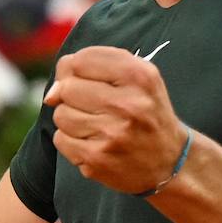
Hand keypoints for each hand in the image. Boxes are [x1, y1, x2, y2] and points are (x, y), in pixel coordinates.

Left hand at [45, 46, 188, 195]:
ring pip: (61, 115)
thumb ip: (92, 67)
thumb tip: (51, 93)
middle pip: (67, 88)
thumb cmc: (146, 112)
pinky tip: (93, 142)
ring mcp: (112, 135)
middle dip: (73, 96)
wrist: (170, 162)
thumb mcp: (137, 76)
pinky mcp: (98, 160)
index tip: (87, 80)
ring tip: (96, 125)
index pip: (81, 60)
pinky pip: (60, 140)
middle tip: (95, 107)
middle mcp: (128, 105)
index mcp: (139, 76)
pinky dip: (71, 140)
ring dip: (71, 119)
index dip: (76, 69)